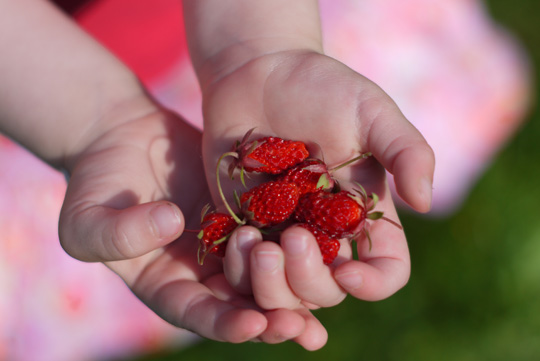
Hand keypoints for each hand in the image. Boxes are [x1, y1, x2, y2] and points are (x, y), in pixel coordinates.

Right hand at [58, 100, 327, 349]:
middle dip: (270, 317)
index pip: (197, 313)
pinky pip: (276, 233)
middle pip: (241, 305)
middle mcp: (203, 271)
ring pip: (267, 276)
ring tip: (326, 299)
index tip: (254, 322)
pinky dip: (300, 247)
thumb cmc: (96, 181)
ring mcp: (228, 242)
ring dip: (295, 291)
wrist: (123, 136)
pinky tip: (331, 253)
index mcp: (166, 284)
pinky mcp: (248, 211)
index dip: (225, 323)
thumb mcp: (87, 215)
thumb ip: (118, 233)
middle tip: (299, 324)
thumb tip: (172, 225)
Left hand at [202, 50, 434, 308]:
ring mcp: (280, 232)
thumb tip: (424, 202)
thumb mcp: (372, 111)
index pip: (384, 270)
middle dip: (310, 279)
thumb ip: (406, 151)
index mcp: (362, 213)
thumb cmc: (322, 87)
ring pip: (280, 292)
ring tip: (257, 242)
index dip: (373, 284)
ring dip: (270, 284)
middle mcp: (323, 232)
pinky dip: (239, 268)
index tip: (349, 272)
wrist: (260, 72)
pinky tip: (237, 237)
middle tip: (292, 237)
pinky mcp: (242, 225)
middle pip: (327, 291)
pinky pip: (239, 269)